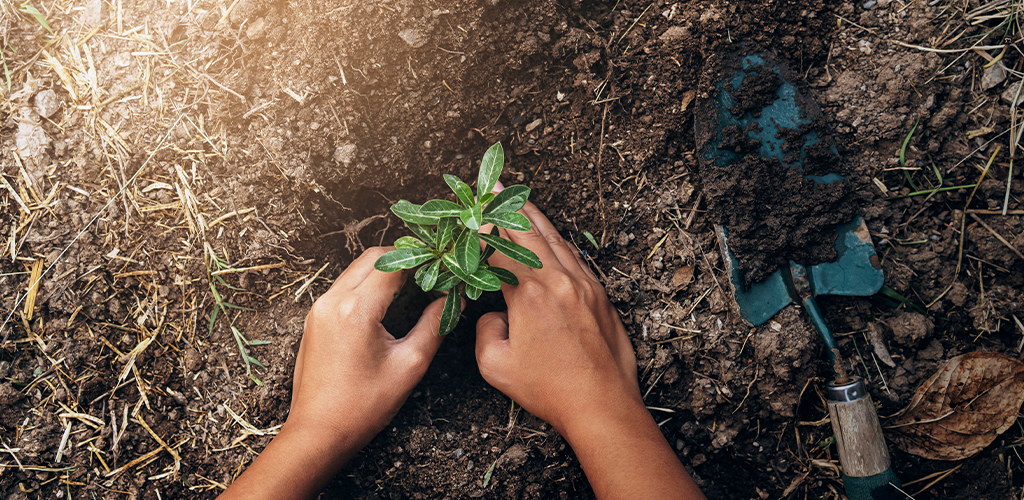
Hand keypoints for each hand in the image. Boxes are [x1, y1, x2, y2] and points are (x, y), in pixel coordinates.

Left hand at [220, 247, 450, 499]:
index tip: (445, 263)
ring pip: (356, 270)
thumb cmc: (364, 406)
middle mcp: (332, 300)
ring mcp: (319, 308)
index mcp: (357, 309)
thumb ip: (435, 326)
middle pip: (372, 258)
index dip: (423, 259)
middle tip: (432, 271)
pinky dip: (367, 284)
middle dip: (405, 258)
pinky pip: (344, 287)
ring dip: (385, 271)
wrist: (317, 433)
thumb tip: (454, 299)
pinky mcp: (314, 319)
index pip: (394, 263)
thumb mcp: (409, 365)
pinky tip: (388, 301)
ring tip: (414, 284)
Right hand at [474, 202, 638, 431]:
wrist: (602, 404)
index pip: (500, 249)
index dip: (482, 231)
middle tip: (494, 188)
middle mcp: (560, 280)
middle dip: (508, 208)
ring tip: (519, 201)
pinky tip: (551, 238)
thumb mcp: (496, 366)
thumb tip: (493, 315)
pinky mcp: (601, 296)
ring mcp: (585, 285)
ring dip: (535, 219)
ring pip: (556, 240)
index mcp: (530, 294)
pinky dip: (558, 242)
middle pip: (530, 232)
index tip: (469, 215)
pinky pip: (575, 258)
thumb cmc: (550, 389)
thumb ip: (485, 331)